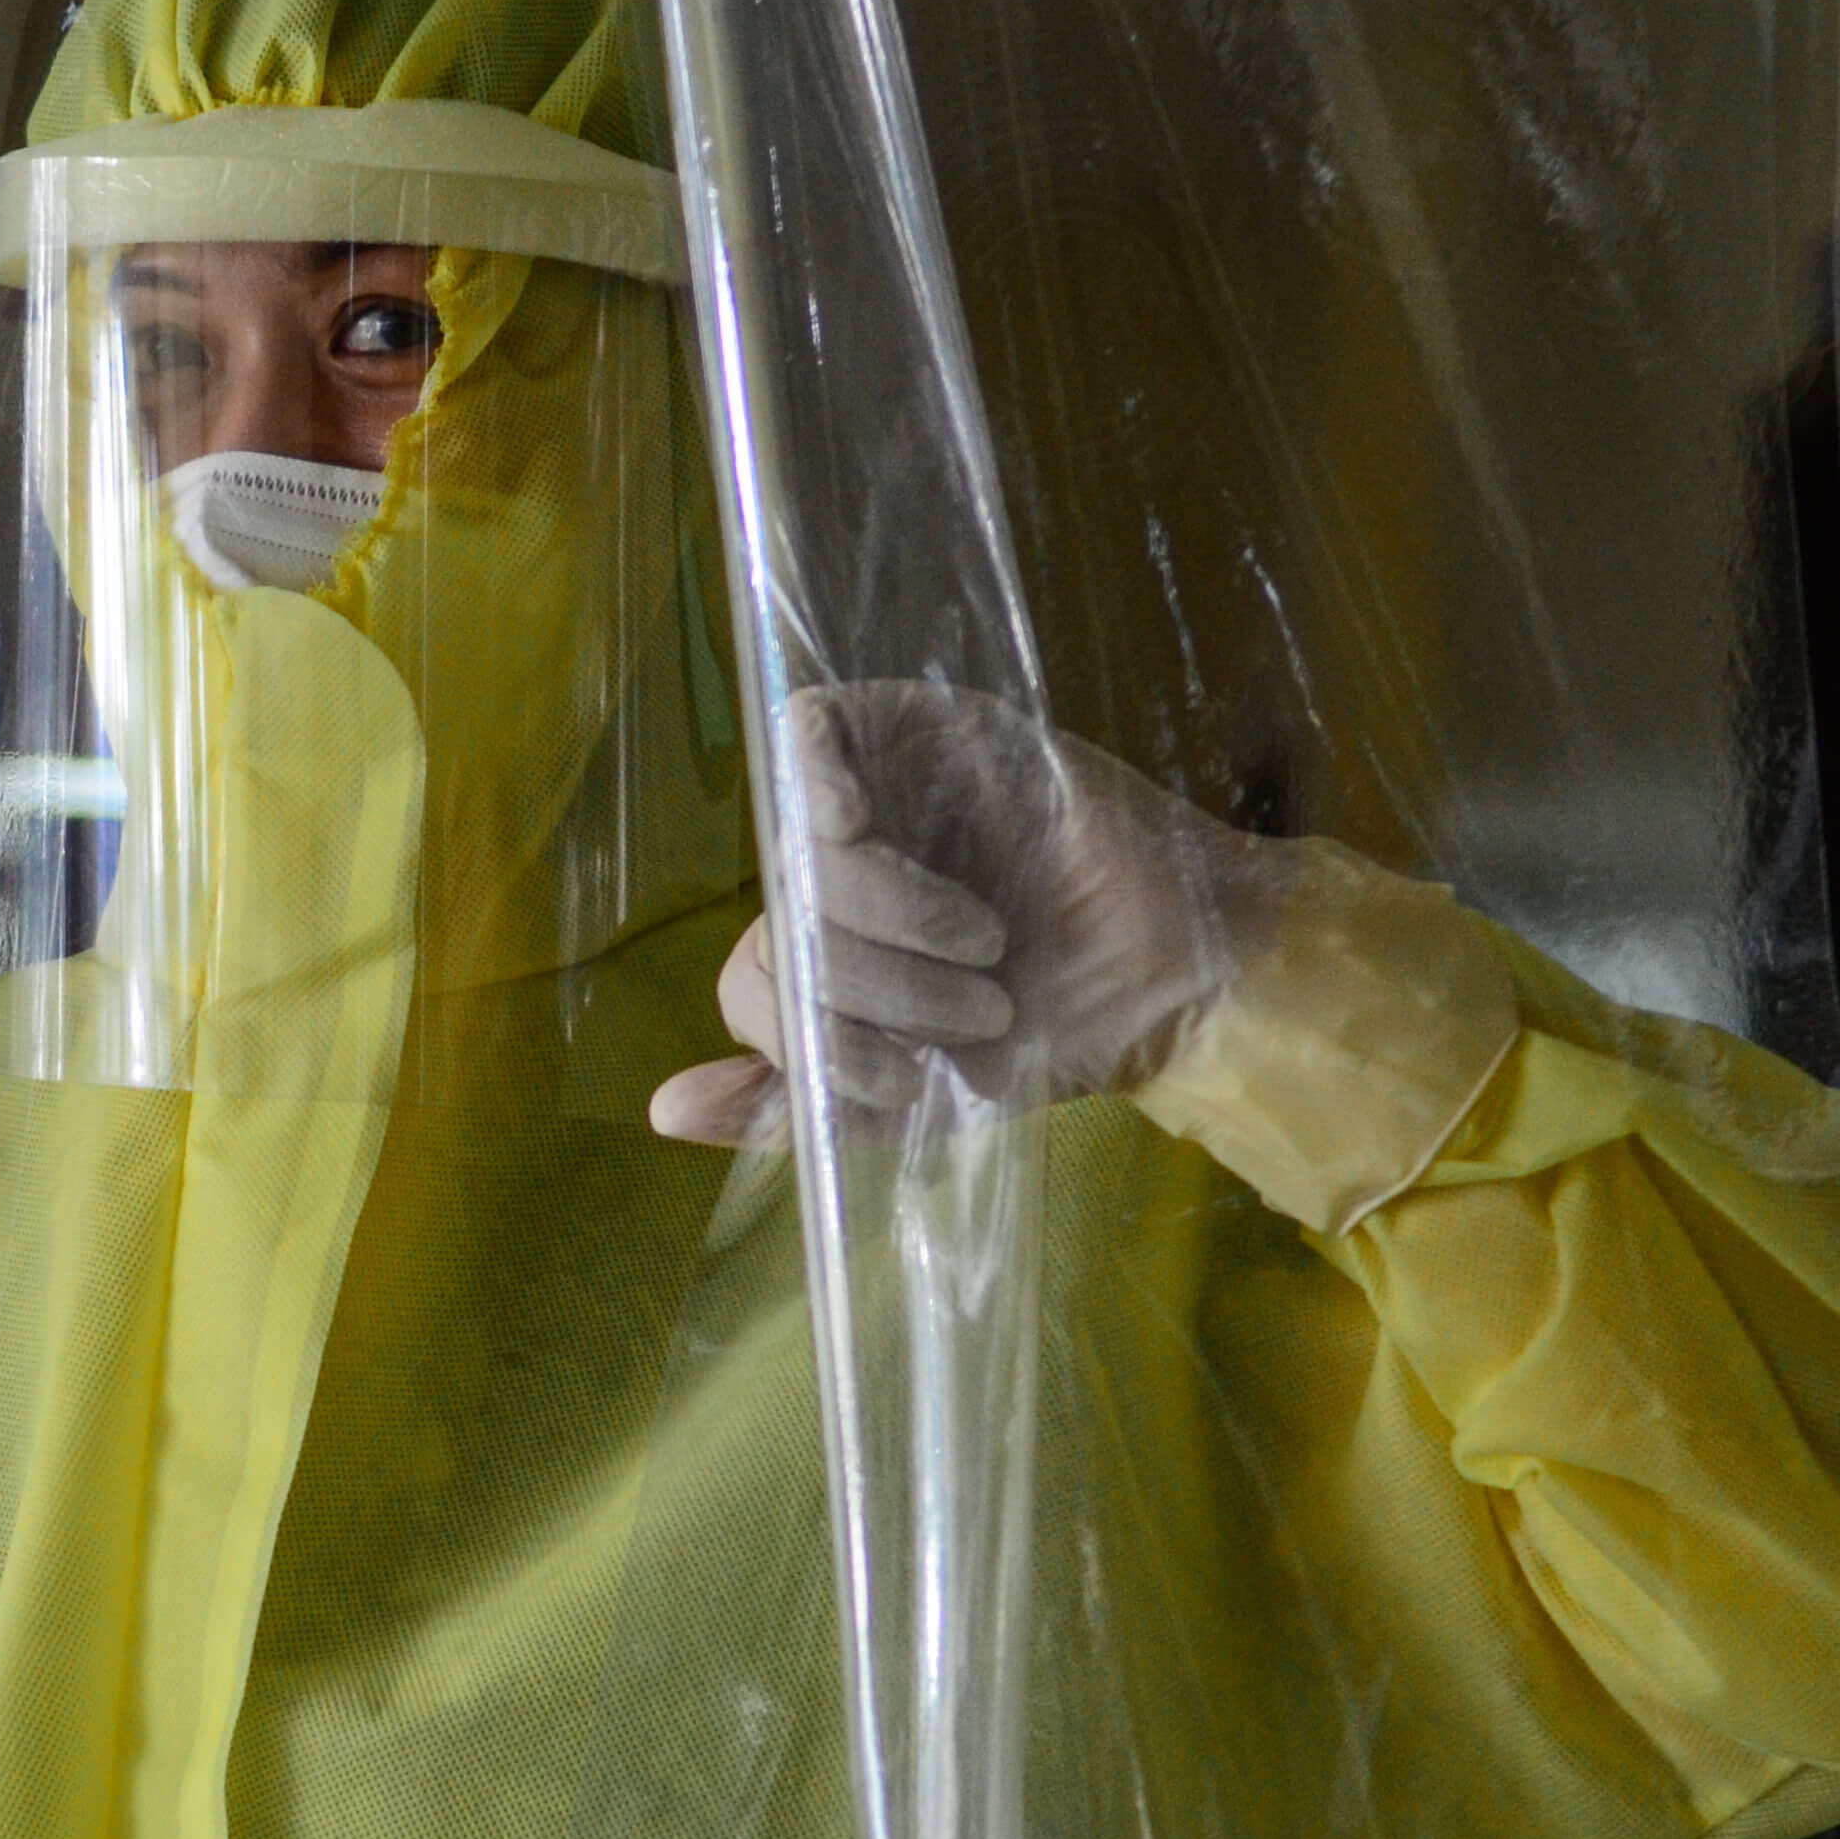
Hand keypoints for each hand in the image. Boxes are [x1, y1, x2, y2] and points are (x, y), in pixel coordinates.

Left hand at [648, 681, 1274, 1147]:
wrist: (1175, 976)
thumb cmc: (1055, 1033)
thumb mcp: (917, 1102)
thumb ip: (795, 1106)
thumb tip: (663, 1109)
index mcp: (826, 951)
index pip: (752, 988)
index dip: (814, 1045)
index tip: (906, 1080)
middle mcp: (836, 872)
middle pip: (773, 923)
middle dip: (867, 991)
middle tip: (974, 1010)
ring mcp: (874, 793)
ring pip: (797, 849)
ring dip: (884, 919)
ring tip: (985, 951)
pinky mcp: (912, 729)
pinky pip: (810, 732)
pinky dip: (813, 783)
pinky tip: (858, 827)